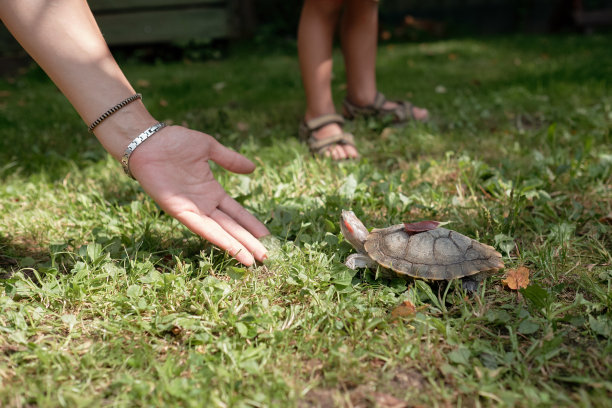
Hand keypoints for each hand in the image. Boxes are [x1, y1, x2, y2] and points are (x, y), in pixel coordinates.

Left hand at [128, 125, 268, 265]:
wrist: (148, 140)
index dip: (251, 224)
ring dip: (237, 246)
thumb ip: (230, 159)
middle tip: (267, 257)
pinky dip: (218, 239)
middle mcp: (203, 204)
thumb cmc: (174, 141)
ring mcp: (192, 209)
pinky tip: (231, 248)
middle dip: (249, 242)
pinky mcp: (178, 211)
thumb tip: (253, 168)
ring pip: (220, 232)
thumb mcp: (209, 148)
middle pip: (232, 227)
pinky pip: (202, 228)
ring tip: (254, 260)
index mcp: (211, 190)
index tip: (267, 236)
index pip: (236, 212)